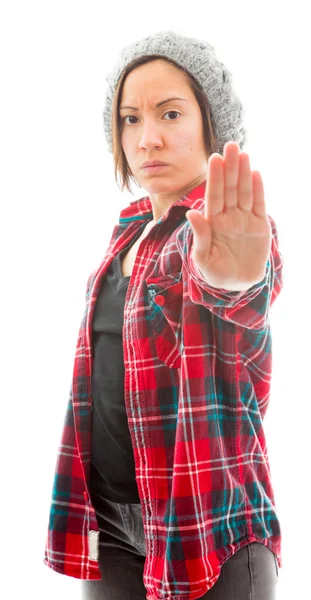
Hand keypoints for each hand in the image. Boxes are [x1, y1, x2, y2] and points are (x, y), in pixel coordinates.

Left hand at [186, 142, 271, 290]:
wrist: (236, 285)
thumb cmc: (214, 273)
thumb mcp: (203, 258)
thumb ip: (200, 236)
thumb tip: (191, 214)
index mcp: (212, 222)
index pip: (214, 195)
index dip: (215, 177)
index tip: (214, 158)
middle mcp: (228, 216)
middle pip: (229, 188)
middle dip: (230, 167)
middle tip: (230, 145)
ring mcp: (244, 219)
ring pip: (244, 192)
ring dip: (243, 173)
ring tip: (243, 154)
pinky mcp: (259, 225)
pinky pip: (258, 204)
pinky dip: (258, 190)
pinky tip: (255, 173)